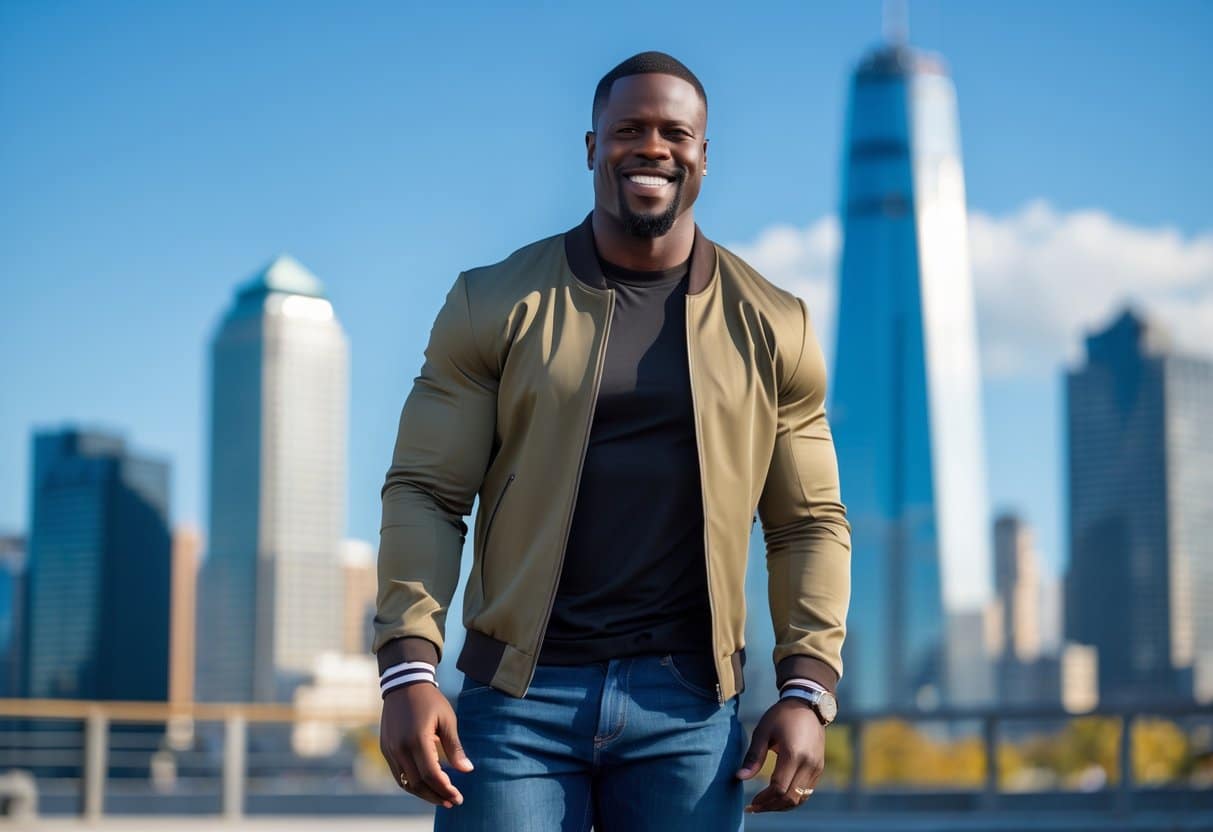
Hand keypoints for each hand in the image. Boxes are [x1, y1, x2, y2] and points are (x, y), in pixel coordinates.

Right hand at [379, 683, 473, 807]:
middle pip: (417, 783)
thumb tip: (467, 770)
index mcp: (417, 739)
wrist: (404, 684)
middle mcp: (400, 747)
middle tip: (452, 802)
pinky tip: (426, 785)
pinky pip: (398, 773)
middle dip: (435, 796)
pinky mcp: (385, 748)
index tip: (458, 797)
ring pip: (405, 782)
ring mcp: (390, 749)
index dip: (445, 789)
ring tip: (440, 798)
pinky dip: (412, 783)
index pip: (431, 774)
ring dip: (423, 793)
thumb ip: (455, 747)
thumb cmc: (430, 701)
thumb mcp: (447, 720)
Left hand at [736, 698, 824, 812]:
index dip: (764, 799)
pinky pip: (806, 792)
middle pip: (790, 798)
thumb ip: (753, 756)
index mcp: (793, 754)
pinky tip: (777, 797)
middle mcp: (808, 763)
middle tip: (754, 808)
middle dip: (771, 806)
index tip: (750, 803)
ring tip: (764, 805)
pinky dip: (792, 799)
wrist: (807, 705)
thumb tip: (740, 777)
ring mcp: (816, 767)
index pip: (779, 788)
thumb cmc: (780, 716)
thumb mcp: (763, 732)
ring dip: (782, 806)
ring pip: (800, 798)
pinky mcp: (819, 768)